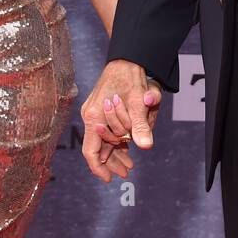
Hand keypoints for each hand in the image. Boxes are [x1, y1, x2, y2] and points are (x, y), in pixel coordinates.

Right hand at [79, 60, 161, 182]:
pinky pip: (106, 129)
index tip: (109, 179)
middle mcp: (91, 115)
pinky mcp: (99, 108)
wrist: (127, 58)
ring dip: (116, 151)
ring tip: (129, 163)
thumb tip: (146, 146)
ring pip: (103, 139)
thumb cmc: (130, 77)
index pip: (90, 151)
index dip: (99, 168)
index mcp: (94, 117)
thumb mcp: (138, 102)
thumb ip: (141, 125)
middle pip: (99, 147)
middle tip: (128, 170)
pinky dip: (116, 138)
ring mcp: (94, 111)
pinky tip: (127, 145)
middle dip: (113, 160)